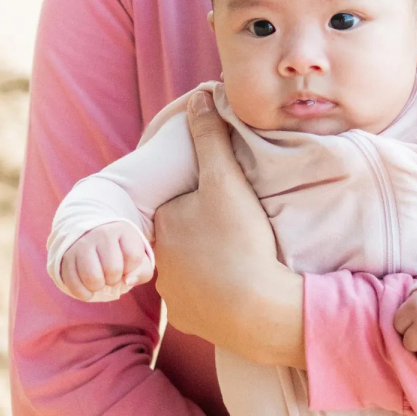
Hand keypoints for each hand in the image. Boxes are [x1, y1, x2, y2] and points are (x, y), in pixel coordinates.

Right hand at [60, 223, 154, 300]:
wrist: (90, 237)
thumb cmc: (119, 253)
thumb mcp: (138, 258)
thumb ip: (142, 272)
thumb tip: (127, 281)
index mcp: (123, 230)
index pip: (134, 256)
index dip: (132, 268)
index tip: (126, 265)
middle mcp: (101, 233)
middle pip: (113, 270)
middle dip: (114, 279)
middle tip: (111, 274)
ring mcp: (81, 245)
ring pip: (92, 278)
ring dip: (98, 286)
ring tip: (100, 279)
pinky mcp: (65, 258)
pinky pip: (74, 285)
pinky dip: (84, 293)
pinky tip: (88, 287)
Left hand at [153, 91, 304, 366]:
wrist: (258, 309)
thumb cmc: (240, 241)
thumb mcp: (227, 180)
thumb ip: (211, 137)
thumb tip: (199, 95)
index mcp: (162, 224)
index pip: (177, 204)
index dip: (200, 200)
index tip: (224, 204)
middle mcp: (158, 261)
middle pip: (182, 237)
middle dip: (201, 231)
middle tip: (235, 230)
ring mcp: (171, 295)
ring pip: (187, 270)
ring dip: (206, 264)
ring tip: (238, 258)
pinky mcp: (188, 320)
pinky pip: (199, 301)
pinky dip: (214, 294)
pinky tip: (235, 287)